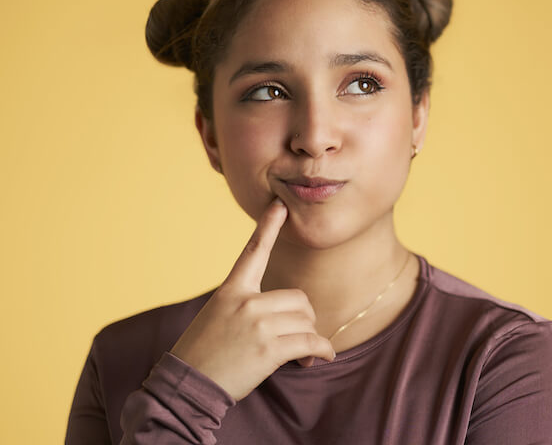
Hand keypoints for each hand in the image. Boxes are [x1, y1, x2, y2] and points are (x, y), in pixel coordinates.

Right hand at [170, 198, 334, 399]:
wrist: (187, 387)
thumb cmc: (205, 354)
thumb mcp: (218, 317)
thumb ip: (248, 305)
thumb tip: (292, 314)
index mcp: (232, 290)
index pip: (253, 252)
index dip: (267, 226)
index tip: (280, 206)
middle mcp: (246, 303)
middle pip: (299, 299)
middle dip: (304, 319)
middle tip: (298, 336)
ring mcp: (257, 326)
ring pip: (307, 322)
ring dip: (311, 339)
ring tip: (301, 355)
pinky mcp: (269, 350)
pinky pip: (311, 343)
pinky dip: (322, 351)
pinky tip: (319, 358)